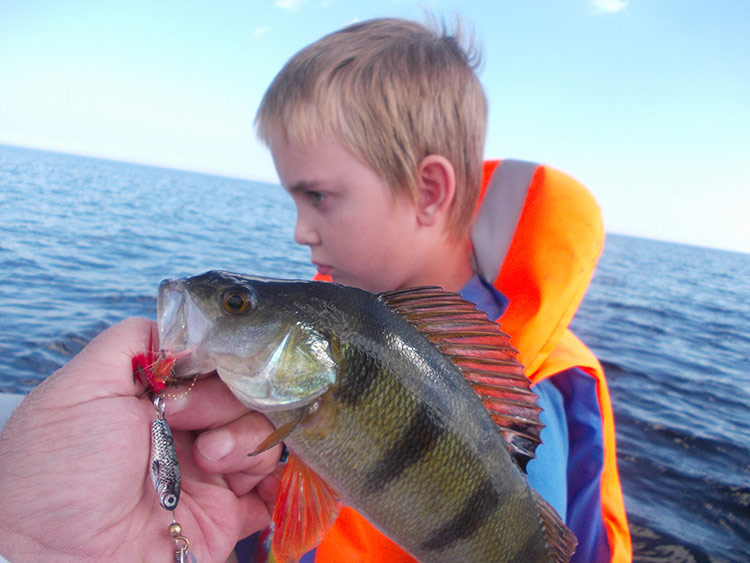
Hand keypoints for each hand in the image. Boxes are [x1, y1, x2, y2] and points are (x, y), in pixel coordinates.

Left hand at [0, 318, 281, 562]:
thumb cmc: (58, 472)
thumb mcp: (77, 390)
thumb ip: (128, 342)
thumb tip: (184, 328)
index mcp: (154, 400)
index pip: (210, 365)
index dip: (216, 362)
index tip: (204, 370)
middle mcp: (184, 432)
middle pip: (243, 395)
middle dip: (225, 401)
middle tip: (186, 422)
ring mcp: (207, 475)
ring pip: (263, 435)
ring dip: (246, 440)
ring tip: (210, 461)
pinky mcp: (225, 516)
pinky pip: (270, 491)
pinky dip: (277, 482)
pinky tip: (256, 480)